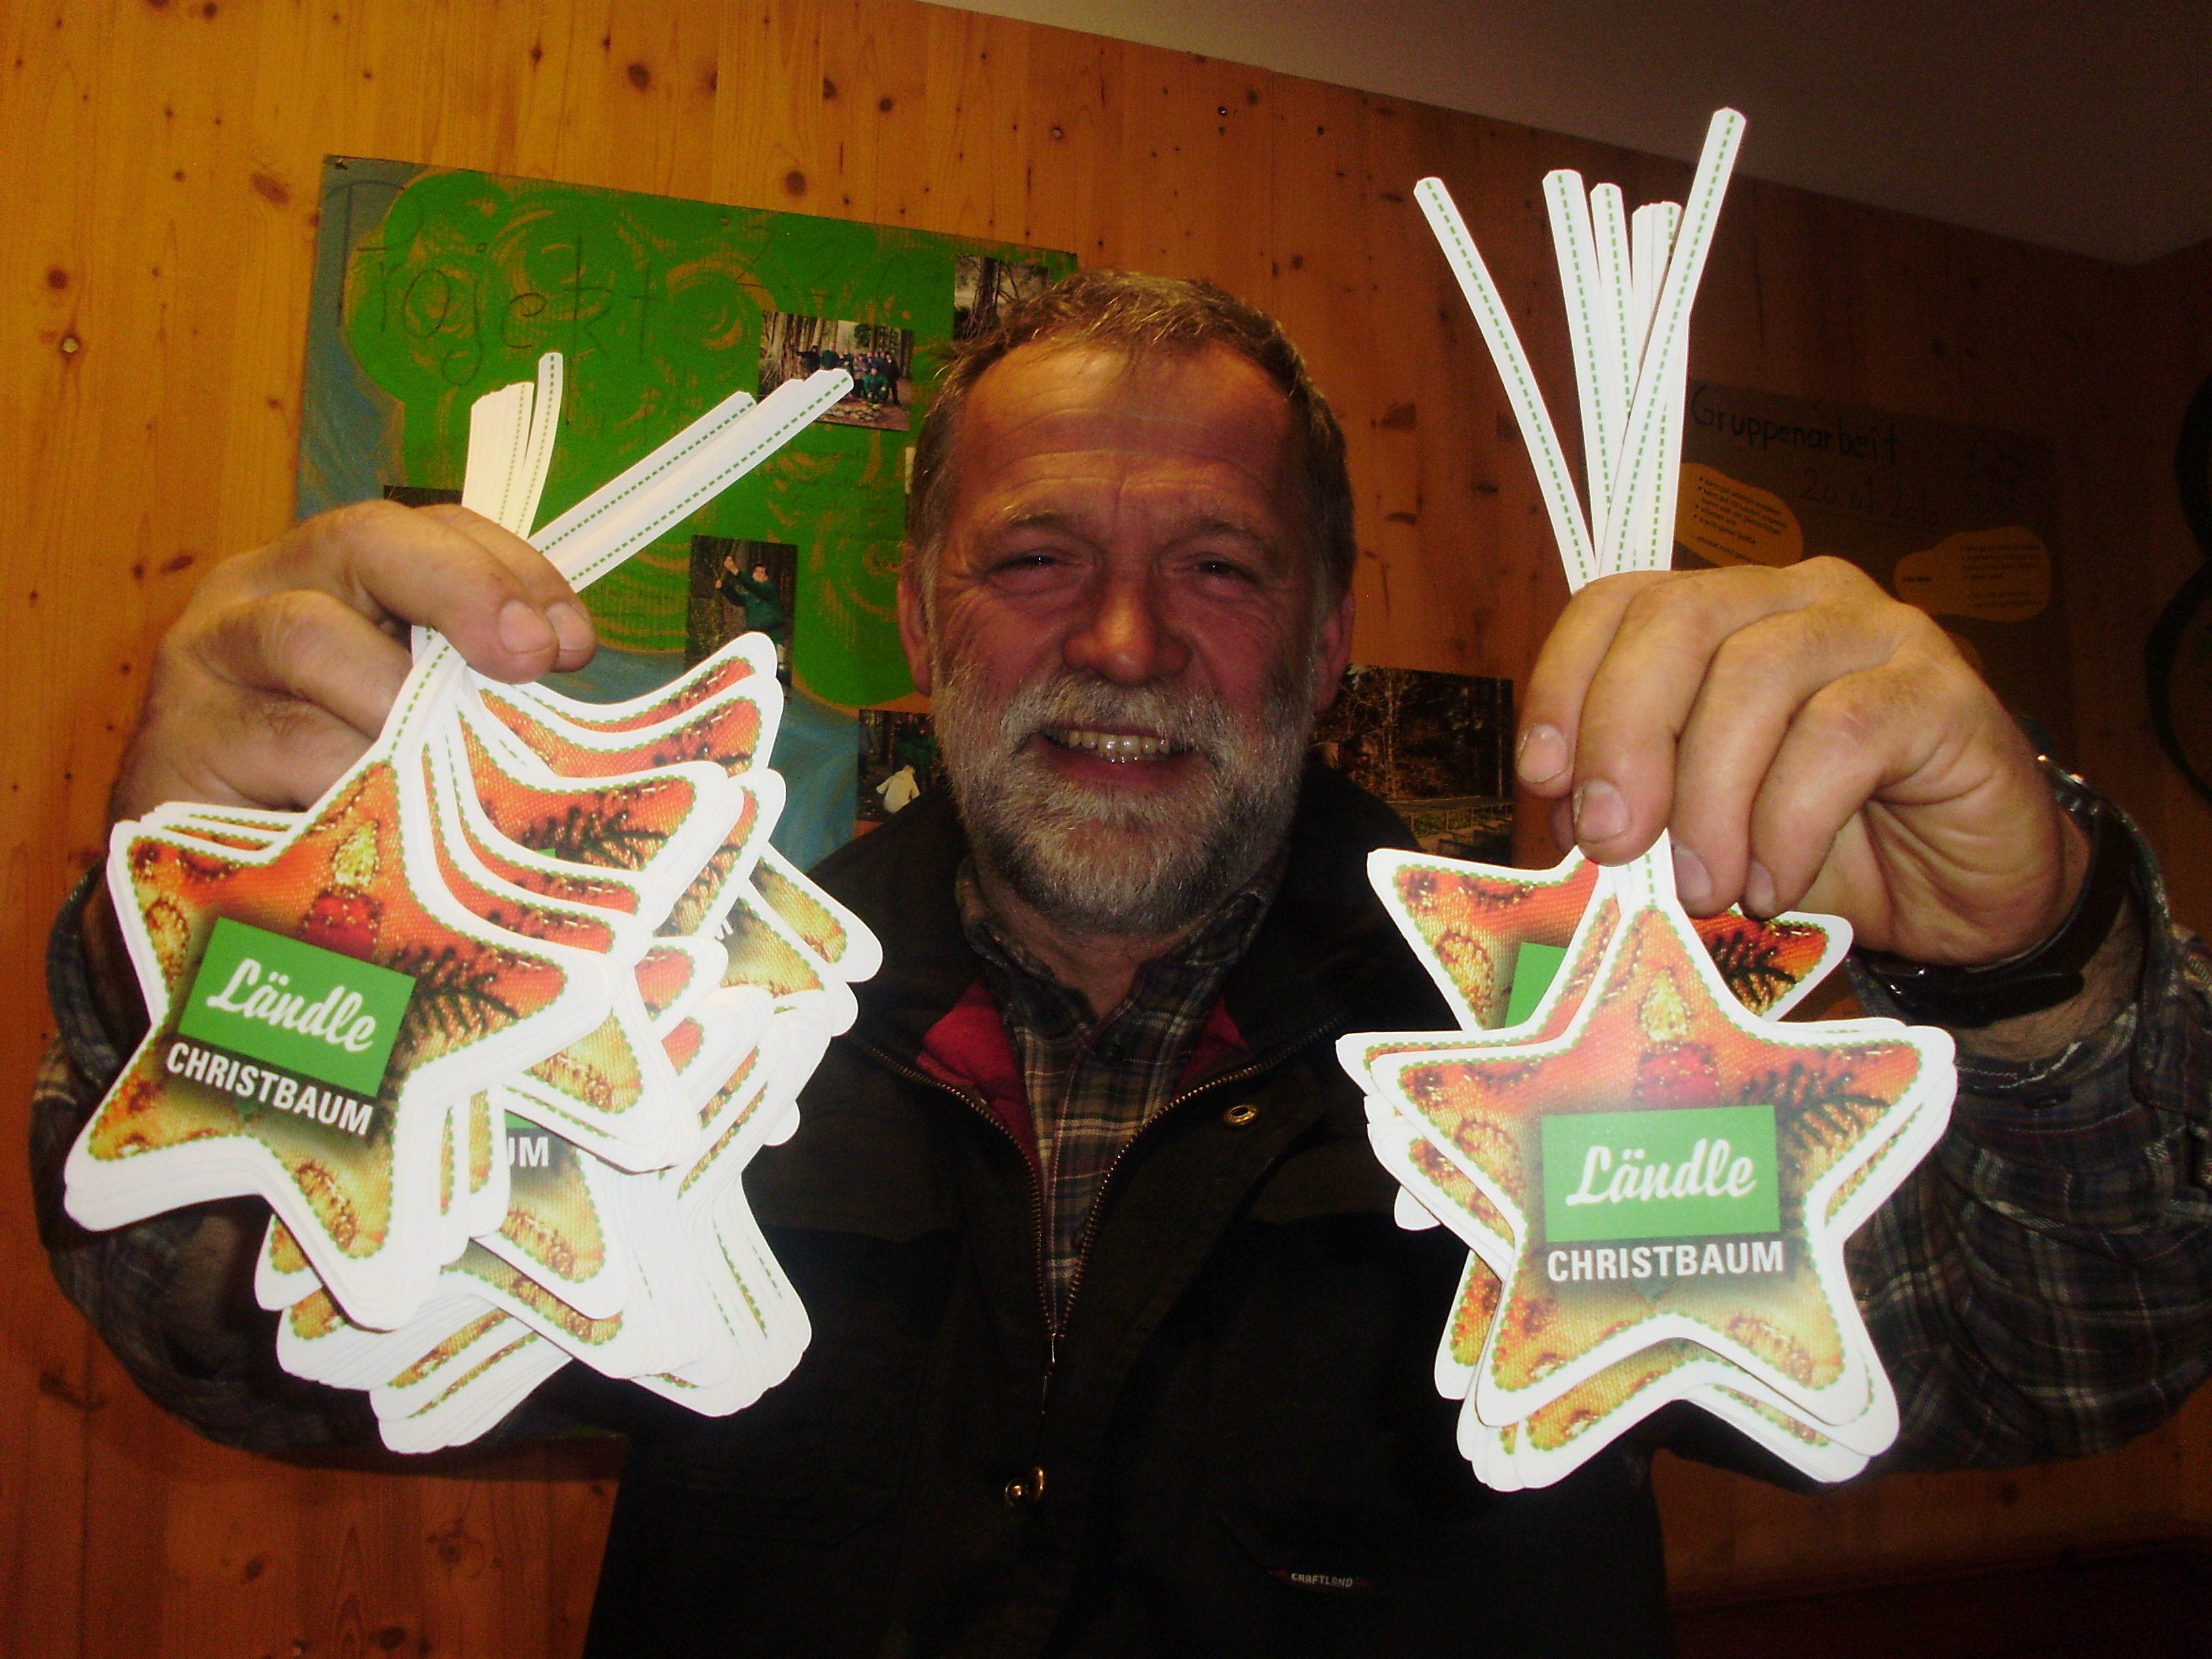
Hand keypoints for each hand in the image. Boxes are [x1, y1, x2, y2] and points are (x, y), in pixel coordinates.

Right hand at [111, 500, 595, 821]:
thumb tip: (567, 696)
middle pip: (367, 539)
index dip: (512, 570)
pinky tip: (390, 820)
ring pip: (312, 633)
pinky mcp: (177, 739)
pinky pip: (283, 739)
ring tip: (453, 763)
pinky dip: (353, 776)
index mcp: (331, 578)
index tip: (572, 644)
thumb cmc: (326, 805)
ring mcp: (207, 659)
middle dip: (465, 587)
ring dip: (403, 699)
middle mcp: (262, 593)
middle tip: (529, 656)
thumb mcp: (410, 733)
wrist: (198, 898)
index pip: (430, 528)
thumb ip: (471, 696)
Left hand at [1515, 557, 2083, 967]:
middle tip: (1611, 842)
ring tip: (1705, 888)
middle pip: (1679, 620)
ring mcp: (1878, 633)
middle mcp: (1796, 599)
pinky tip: (1775, 886)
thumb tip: (1562, 824)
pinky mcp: (1943, 692)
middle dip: (1625, 734)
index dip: (1564, 682)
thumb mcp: (1699, 832)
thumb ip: (1636, 810)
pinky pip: (1843, 734)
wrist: (1964, 897)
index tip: (1543, 778)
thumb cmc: (1820, 854)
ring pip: (1756, 675)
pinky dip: (1788, 823)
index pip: (1617, 603)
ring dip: (1709, 797)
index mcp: (1724, 615)